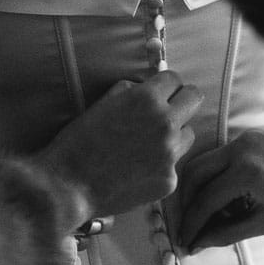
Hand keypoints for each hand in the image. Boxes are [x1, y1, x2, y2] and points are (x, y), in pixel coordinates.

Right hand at [36, 70, 203, 218]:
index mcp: (147, 99)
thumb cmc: (79, 142)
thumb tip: (149, 87)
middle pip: (194, 99)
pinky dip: (161, 165)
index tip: (159, 93)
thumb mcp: (102, 104)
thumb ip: (131, 91)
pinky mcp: (170, 179)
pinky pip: (174, 164)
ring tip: (148, 145)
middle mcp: (165, 124)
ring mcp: (171, 154)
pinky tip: (138, 170)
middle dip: (181, 101)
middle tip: (167, 111)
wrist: (69, 186)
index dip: (164, 85)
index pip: (175, 78)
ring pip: (188, 134)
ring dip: (174, 135)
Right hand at [177, 132, 263, 249]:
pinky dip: (214, 179)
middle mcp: (242, 148)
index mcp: (248, 171)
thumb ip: (229, 232)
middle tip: (185, 229)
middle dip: (185, 204)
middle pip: (194, 175)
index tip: (184, 243)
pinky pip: (220, 158)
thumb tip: (199, 243)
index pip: (205, 200)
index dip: (191, 225)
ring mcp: (246, 139)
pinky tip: (221, 202)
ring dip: (197, 190)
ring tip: (202, 218)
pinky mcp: (251, 137)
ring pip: (204, 163)